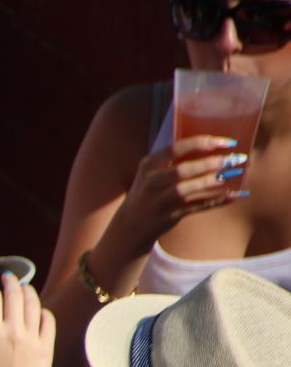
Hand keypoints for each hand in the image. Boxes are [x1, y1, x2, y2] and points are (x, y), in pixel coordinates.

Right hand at [0, 272, 55, 366]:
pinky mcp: (46, 347)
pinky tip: (38, 312)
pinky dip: (42, 311)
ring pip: (32, 302)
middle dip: (10, 281)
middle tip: (8, 278)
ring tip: (24, 289)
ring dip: (27, 291)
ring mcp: (32, 339)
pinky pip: (47, 319)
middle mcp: (12, 333)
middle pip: (14, 294)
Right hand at [111, 134, 245, 248]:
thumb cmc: (149, 192)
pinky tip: (235, 194)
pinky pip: (197, 207)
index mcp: (148, 165)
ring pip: (187, 189)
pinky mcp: (169, 216)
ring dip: (212, 181)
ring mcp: (159, 201)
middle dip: (211, 163)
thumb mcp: (152, 172)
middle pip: (182, 170)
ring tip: (234, 173)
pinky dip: (217, 201)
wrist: (131, 225)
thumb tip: (213, 145)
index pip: (176, 148)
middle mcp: (151, 183)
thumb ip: (174, 159)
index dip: (202, 143)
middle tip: (235, 158)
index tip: (226, 142)